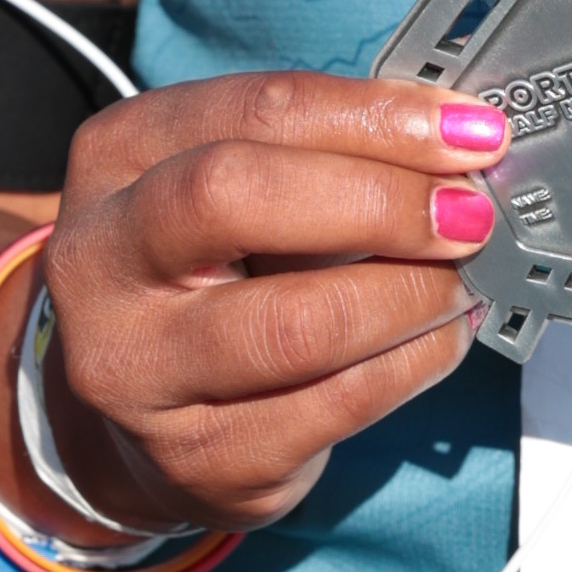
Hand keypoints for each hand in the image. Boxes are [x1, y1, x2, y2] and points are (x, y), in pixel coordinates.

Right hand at [22, 70, 518, 528]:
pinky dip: (414, 362)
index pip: (253, 114)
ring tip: (463, 280)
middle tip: (468, 213)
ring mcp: (138, 369)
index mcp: (118, 158)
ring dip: (411, 294)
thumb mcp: (237, 186)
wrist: (138, 411)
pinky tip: (443, 337)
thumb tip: (459, 147)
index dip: (374, 117)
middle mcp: (101, 260)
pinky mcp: (200, 456)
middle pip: (237, 198)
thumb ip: (326, 154)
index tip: (469, 130)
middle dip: (380, 201)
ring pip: (297, 322)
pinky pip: (336, 404)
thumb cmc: (210, 271)